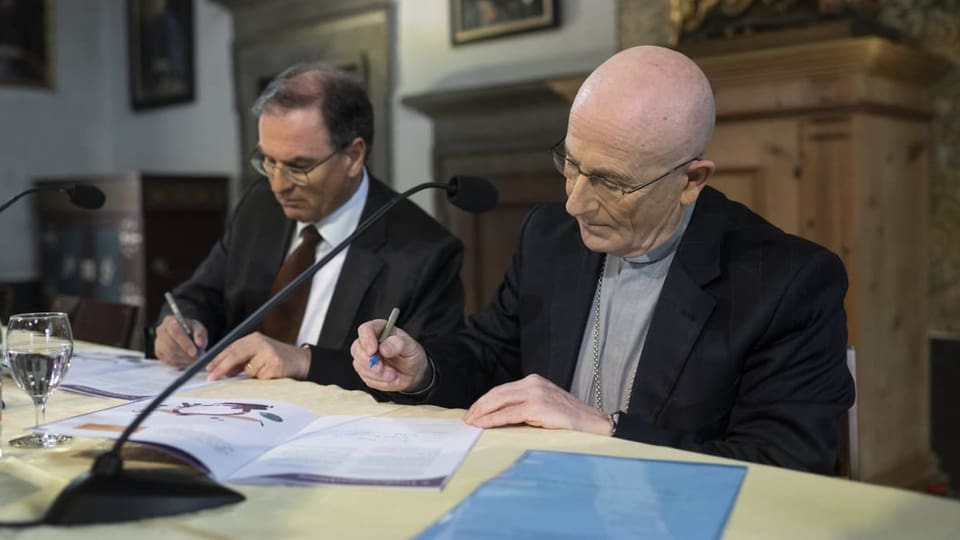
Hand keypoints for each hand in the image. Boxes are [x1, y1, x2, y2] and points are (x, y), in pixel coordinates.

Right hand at [154, 315, 207, 367]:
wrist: (184, 334)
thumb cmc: (191, 330)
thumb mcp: (198, 328)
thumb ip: (200, 334)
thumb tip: (200, 344)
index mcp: (170, 321)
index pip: (175, 332)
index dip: (185, 343)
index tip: (195, 352)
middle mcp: (161, 331)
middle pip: (170, 346)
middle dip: (185, 354)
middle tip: (197, 359)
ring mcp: (158, 342)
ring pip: (170, 355)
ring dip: (184, 360)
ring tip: (194, 360)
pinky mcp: (159, 353)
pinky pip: (168, 361)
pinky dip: (180, 363)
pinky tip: (187, 361)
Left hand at [205, 332, 310, 380]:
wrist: (300, 360)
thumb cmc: (275, 358)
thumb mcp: (257, 354)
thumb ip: (241, 360)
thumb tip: (222, 371)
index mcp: (254, 338)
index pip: (231, 347)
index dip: (218, 359)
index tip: (208, 369)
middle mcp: (261, 343)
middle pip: (235, 355)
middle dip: (222, 368)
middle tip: (212, 377)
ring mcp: (269, 354)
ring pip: (248, 370)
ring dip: (251, 375)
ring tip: (264, 370)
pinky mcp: (275, 365)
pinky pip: (260, 377)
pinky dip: (262, 379)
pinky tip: (271, 373)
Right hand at [350, 319, 430, 391]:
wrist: (414, 372)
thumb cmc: (411, 355)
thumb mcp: (411, 347)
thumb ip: (399, 344)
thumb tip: (384, 348)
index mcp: (380, 330)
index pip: (365, 329)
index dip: (366, 340)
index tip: (372, 351)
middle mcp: (370, 342)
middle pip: (357, 349)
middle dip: (370, 363)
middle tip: (383, 369)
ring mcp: (365, 357)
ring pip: (360, 366)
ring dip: (377, 375)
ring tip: (393, 375)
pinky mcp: (366, 372)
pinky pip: (366, 378)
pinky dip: (379, 382)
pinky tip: (390, 379)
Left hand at [463, 374, 612, 434]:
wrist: (593, 423)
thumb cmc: (569, 419)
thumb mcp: (544, 407)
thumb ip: (525, 406)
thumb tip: (500, 417)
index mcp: (533, 381)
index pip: (502, 390)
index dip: (484, 401)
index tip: (472, 412)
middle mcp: (533, 383)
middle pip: (497, 393)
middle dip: (479, 406)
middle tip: (466, 419)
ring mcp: (535, 393)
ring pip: (500, 401)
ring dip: (482, 413)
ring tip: (471, 423)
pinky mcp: (537, 407)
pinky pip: (509, 414)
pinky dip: (493, 419)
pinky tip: (483, 425)